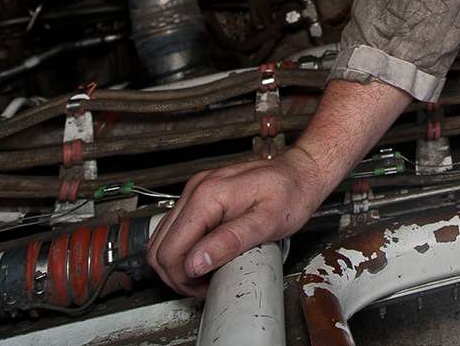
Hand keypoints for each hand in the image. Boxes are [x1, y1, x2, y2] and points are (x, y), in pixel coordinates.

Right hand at [146, 147, 327, 296]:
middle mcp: (196, 190)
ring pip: (163, 238)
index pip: (170, 249)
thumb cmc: (290, 193)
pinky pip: (176, 228)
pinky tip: (204, 258)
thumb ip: (230, 241)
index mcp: (207, 196)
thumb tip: (195, 263)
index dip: (182, 277)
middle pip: (159, 246)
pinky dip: (182, 249)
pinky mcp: (200, 195)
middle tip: (201, 287)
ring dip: (176, 263)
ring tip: (203, 276)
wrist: (300, 172)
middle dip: (175, 274)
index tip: (203, 288)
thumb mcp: (267, 222)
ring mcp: (195, 190)